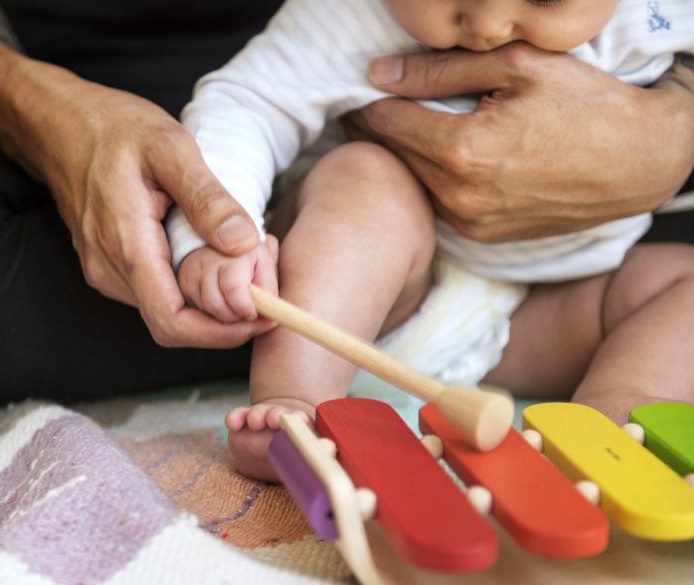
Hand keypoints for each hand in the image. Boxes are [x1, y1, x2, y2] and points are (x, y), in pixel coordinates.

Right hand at [25, 68, 273, 347]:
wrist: (58, 124)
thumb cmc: (112, 127)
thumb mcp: (170, 146)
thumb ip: (207, 198)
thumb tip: (244, 244)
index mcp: (126, 244)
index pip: (172, 323)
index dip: (221, 332)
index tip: (262, 313)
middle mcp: (109, 269)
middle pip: (174, 324)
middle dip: (224, 315)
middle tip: (263, 279)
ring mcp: (104, 270)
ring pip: (165, 310)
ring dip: (209, 301)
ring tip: (244, 261)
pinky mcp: (107, 265)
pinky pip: (154, 291)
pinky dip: (188, 285)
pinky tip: (210, 253)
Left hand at [346, 43, 693, 242]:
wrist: (640, 162)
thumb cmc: (586, 105)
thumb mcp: (516, 67)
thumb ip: (440, 71)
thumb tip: (379, 75)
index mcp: (464, 151)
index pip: (385, 122)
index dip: (367, 102)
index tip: (359, 90)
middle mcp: (460, 196)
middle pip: (393, 155)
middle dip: (381, 128)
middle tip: (379, 105)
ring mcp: (471, 222)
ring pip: (413, 180)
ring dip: (406, 154)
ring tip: (411, 126)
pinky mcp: (482, 236)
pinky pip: (438, 201)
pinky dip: (433, 177)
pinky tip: (445, 156)